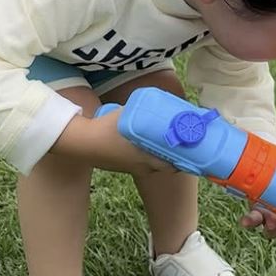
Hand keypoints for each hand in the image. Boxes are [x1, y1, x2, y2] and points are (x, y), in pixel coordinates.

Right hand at [53, 110, 173, 175]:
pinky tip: (144, 147)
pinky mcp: (121, 168)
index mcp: (147, 159)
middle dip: (174, 157)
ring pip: (152, 166)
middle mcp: (142, 167)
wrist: (82, 143)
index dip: (185, 159)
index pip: (173, 164)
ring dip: (160, 158)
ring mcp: (131, 169)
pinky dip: (146, 158)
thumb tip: (156, 105)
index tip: (192, 150)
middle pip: (166, 166)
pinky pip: (140, 165)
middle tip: (180, 145)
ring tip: (164, 145)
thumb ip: (144, 112)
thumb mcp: (129, 116)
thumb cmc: (107, 129)